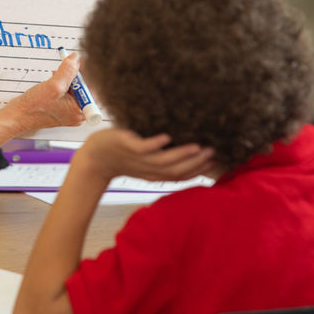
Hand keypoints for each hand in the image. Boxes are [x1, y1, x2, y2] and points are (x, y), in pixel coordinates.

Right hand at [2, 52, 84, 133]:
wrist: (18, 116)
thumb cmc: (34, 108)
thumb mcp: (53, 86)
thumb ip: (68, 70)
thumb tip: (76, 58)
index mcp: (80, 111)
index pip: (93, 88)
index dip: (87, 73)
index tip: (79, 62)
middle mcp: (78, 112)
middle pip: (86, 87)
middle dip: (77, 75)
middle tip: (67, 67)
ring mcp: (71, 110)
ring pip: (77, 87)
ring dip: (69, 78)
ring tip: (57, 76)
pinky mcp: (64, 106)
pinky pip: (69, 91)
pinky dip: (64, 82)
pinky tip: (55, 80)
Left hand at [74, 127, 214, 185]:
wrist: (95, 158)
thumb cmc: (122, 157)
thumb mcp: (145, 161)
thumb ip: (163, 157)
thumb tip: (183, 145)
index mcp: (156, 174)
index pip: (182, 176)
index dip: (199, 171)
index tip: (218, 162)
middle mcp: (150, 169)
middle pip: (177, 170)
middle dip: (197, 163)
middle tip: (215, 153)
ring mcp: (139, 159)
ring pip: (164, 161)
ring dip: (182, 154)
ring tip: (199, 147)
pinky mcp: (127, 147)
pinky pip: (143, 147)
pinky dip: (155, 143)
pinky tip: (166, 137)